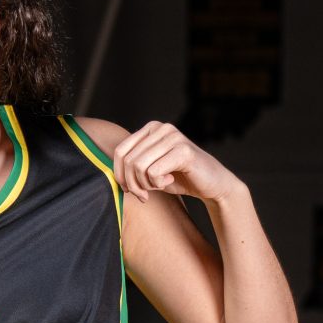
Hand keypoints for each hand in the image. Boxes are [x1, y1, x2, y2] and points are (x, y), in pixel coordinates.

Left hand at [110, 119, 240, 206]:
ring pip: (139, 167)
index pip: (120, 152)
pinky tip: (170, 180)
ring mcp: (173, 137)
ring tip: (158, 186)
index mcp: (150, 129)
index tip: (130, 190)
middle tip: (144, 195)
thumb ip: (133, 168)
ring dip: (145, 185)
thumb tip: (110, 176)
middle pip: (128, 161)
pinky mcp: (183, 150)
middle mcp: (161, 128)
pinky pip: (154, 172)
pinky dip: (158, 183)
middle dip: (132, 184)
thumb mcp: (150, 171)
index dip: (119, 175)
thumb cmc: (180, 177)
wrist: (212, 184)